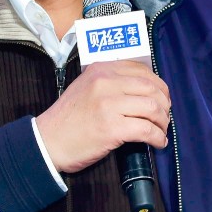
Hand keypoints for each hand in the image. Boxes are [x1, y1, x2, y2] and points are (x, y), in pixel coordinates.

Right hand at [35, 60, 170, 173]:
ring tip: (161, 130)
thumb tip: (142, 90)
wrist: (47, 141)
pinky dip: (157, 137)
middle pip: (151, 88)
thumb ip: (109, 82)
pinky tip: (158, 142)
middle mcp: (106, 82)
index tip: (161, 97)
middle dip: (164, 104)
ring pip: (152, 107)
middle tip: (164, 116)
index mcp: (101, 69)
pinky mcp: (112, 127)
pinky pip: (146, 129)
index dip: (158, 85)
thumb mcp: (85, 87)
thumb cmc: (67, 118)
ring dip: (163, 122)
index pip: (141, 70)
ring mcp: (109, 104)